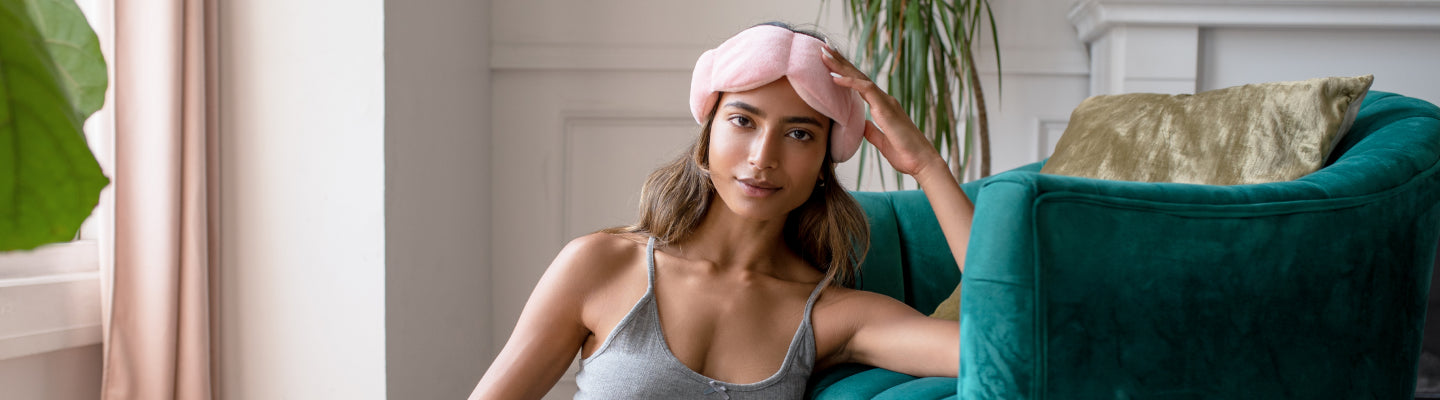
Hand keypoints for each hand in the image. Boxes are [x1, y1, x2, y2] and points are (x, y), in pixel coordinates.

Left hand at [820, 45, 946, 180]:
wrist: (922, 162)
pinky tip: (834, 77)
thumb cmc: (906, 154)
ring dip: (841, 66)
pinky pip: (865, 89)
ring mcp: (886, 102)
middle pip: (859, 77)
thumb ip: (872, 131)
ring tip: (824, 54)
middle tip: (824, 48)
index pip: (860, 85)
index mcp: (883, 107)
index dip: (845, 73)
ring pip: (860, 78)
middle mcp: (885, 100)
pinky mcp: (886, 108)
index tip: (829, 63)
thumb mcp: (882, 141)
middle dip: (840, 62)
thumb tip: (863, 125)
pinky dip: (849, 82)